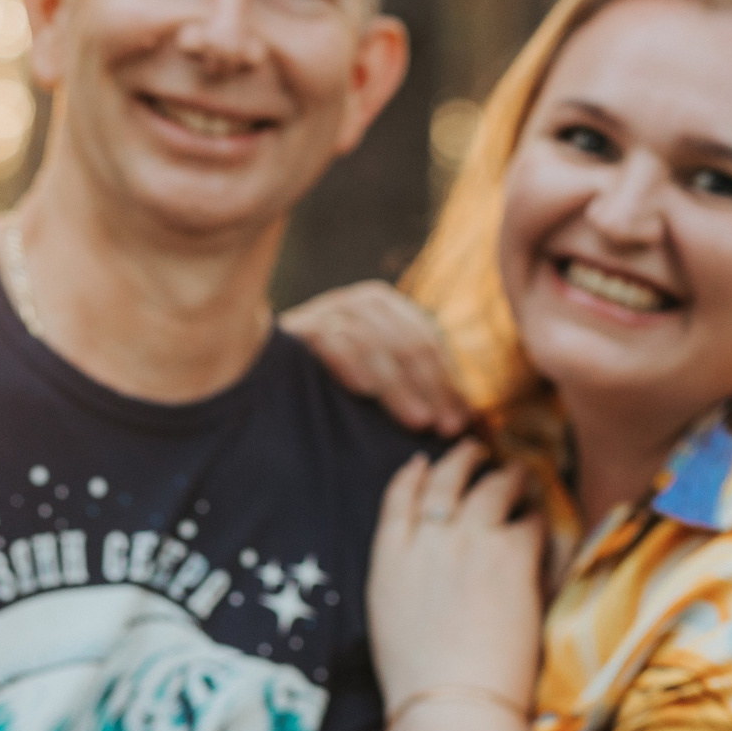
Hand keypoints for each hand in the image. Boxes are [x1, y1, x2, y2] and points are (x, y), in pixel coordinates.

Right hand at [280, 281, 468, 433]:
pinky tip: (366, 391)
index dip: (449, 384)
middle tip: (446, 428)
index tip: (464, 424)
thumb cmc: (329, 385)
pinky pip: (333, 342)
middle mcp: (359, 302)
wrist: (259, 368)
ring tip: (418, 421)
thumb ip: (416, 385)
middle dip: (432, 389)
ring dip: (400, 387)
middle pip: (406, 345)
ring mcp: (329, 311)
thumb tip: (472, 420)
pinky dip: (352, 364)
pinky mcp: (301, 328)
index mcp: (385, 306)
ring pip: (377, 346)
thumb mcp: (379, 377)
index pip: (428, 343)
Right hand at [368, 442, 545, 709]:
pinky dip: (538, 517)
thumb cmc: (418, 678)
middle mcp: (427, 537)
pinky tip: (544, 520)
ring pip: (493, 486)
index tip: (423, 463)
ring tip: (522, 472)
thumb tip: (424, 565)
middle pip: (446, 478)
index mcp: (389, 556)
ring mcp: (470, 540)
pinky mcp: (512, 553)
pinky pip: (531, 520)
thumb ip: (402, 576)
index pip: (399, 495)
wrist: (450, 701)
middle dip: (464, 459)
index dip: (414, 474)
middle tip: (479, 451)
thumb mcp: (388, 617)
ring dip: (509, 475)